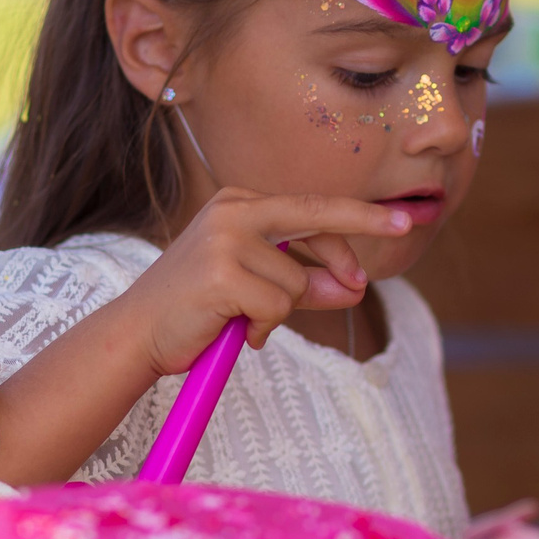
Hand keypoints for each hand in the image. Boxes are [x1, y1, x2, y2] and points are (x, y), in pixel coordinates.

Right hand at [116, 187, 413, 374]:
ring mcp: (226, 238)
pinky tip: (234, 329)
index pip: (312, 207)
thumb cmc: (197, 311)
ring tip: (240, 320)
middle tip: (387, 253)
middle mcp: (233, 210)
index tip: (402, 223)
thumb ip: (307, 284)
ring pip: (297, 281)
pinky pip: (278, 305)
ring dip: (280, 313)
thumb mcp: (258, 291)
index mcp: (239, 203)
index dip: (359, 220)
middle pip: (316, 216)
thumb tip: (356, 285)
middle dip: (357, 235)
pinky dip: (263, 328)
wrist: (137, 336)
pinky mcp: (222, 272)